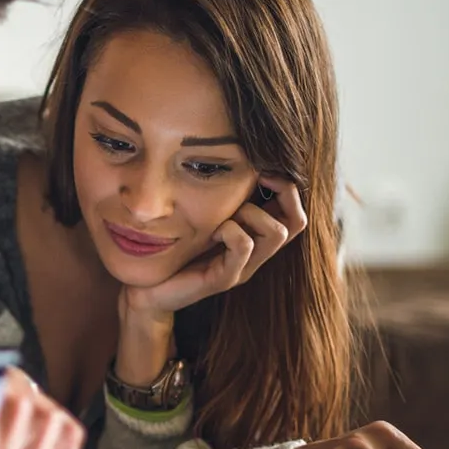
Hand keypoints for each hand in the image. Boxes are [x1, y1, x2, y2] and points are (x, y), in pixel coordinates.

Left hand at [122, 175, 307, 322]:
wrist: (151, 289)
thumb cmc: (176, 247)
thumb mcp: (204, 215)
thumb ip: (224, 198)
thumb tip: (239, 160)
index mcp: (255, 238)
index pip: (295, 214)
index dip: (288, 187)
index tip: (263, 169)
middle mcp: (256, 255)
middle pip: (297, 222)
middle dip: (281, 193)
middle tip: (255, 181)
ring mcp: (243, 269)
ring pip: (276, 232)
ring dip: (251, 212)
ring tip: (224, 216)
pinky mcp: (225, 279)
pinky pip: (244, 246)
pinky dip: (230, 230)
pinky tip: (211, 231)